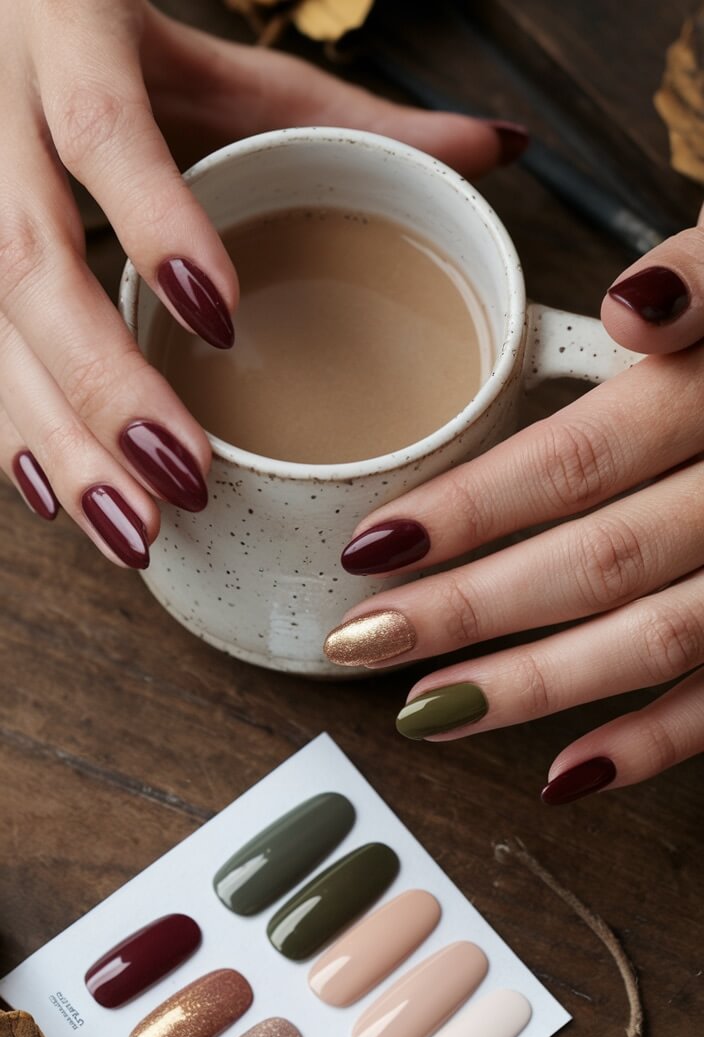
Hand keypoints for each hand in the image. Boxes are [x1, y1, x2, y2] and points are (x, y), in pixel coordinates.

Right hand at [0, 1, 517, 567]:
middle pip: (30, 265)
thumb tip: (496, 150)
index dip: (154, 224)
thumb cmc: (113, 40)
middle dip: (105, 387)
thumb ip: (348, 113)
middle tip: (185, 481)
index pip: (104, 132)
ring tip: (136, 529)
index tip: (222, 319)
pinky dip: (18, 438)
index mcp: (72, 44)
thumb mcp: (227, 68)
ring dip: (62, 441)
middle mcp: (0, 124)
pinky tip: (64, 503)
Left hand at [325, 215, 703, 801]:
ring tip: (427, 711)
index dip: (472, 509)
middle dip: (470, 609)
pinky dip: (653, 746)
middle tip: (360, 642)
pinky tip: (563, 776)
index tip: (372, 546)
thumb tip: (631, 306)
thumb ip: (703, 277)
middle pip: (600, 560)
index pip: (581, 460)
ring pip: (655, 637)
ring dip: (536, 686)